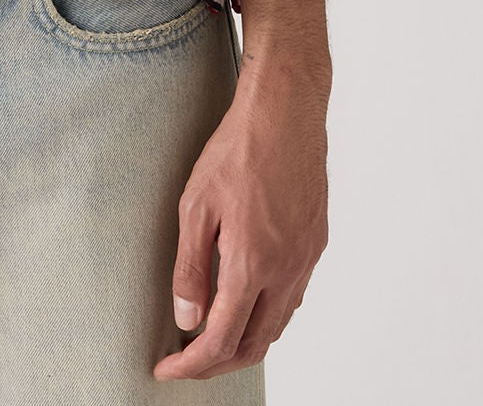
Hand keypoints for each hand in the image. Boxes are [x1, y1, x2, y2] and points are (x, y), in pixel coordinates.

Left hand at [152, 50, 331, 381]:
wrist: (285, 112)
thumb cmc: (236, 151)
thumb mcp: (195, 206)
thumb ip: (190, 269)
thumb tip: (186, 320)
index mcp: (251, 264)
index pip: (221, 340)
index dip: (191, 365)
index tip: (167, 370)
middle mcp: (285, 270)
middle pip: (253, 344)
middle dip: (217, 364)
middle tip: (186, 361)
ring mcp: (305, 259)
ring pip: (277, 325)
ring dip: (244, 342)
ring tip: (211, 339)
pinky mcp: (315, 244)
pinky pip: (292, 298)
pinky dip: (267, 316)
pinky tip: (247, 303)